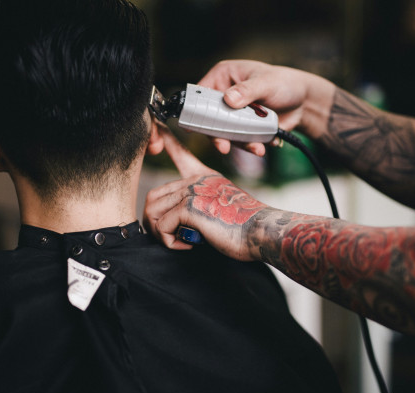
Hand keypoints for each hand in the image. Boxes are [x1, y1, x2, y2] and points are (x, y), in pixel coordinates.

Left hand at [143, 125, 269, 260]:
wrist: (262, 232)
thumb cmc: (245, 228)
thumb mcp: (221, 208)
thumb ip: (201, 207)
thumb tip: (181, 221)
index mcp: (205, 178)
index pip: (181, 155)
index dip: (167, 142)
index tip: (157, 126)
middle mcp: (196, 181)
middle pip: (154, 197)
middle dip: (155, 221)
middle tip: (170, 237)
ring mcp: (192, 191)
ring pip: (153, 211)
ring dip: (160, 232)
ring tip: (178, 241)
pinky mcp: (188, 207)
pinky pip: (161, 226)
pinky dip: (170, 241)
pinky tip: (188, 244)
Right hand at [198, 60, 334, 154]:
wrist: (303, 103)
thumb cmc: (283, 83)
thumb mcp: (266, 82)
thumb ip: (247, 91)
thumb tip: (228, 99)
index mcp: (223, 78)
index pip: (201, 94)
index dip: (197, 110)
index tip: (199, 126)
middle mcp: (224, 97)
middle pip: (210, 119)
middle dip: (218, 135)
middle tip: (224, 146)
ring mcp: (233, 116)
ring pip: (225, 134)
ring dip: (239, 143)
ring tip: (257, 148)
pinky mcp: (243, 129)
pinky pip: (240, 141)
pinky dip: (251, 146)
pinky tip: (265, 145)